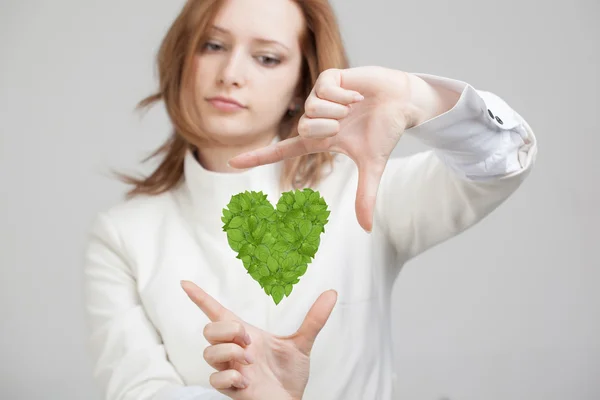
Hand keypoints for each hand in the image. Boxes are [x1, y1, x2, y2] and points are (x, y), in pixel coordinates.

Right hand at [181, 280, 337, 399]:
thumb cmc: (288, 375)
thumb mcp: (302, 343)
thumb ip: (314, 319)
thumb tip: (332, 293)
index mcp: (244, 336)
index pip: (216, 313)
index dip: (200, 298)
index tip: (185, 283)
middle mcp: (234, 351)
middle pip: (209, 330)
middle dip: (227, 330)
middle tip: (248, 340)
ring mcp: (231, 370)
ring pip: (210, 353)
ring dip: (230, 352)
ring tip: (250, 361)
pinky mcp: (232, 390)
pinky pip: (217, 380)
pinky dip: (230, 377)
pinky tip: (246, 379)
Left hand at [228, 66, 432, 232]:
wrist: (402, 103)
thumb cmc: (385, 131)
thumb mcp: (372, 166)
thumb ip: (365, 196)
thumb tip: (367, 228)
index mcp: (319, 139)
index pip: (282, 150)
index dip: (258, 157)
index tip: (232, 162)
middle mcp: (314, 118)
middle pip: (303, 129)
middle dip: (329, 128)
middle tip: (347, 122)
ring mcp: (319, 98)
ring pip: (311, 109)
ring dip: (338, 111)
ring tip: (354, 106)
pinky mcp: (328, 78)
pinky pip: (325, 90)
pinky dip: (346, 95)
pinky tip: (357, 94)